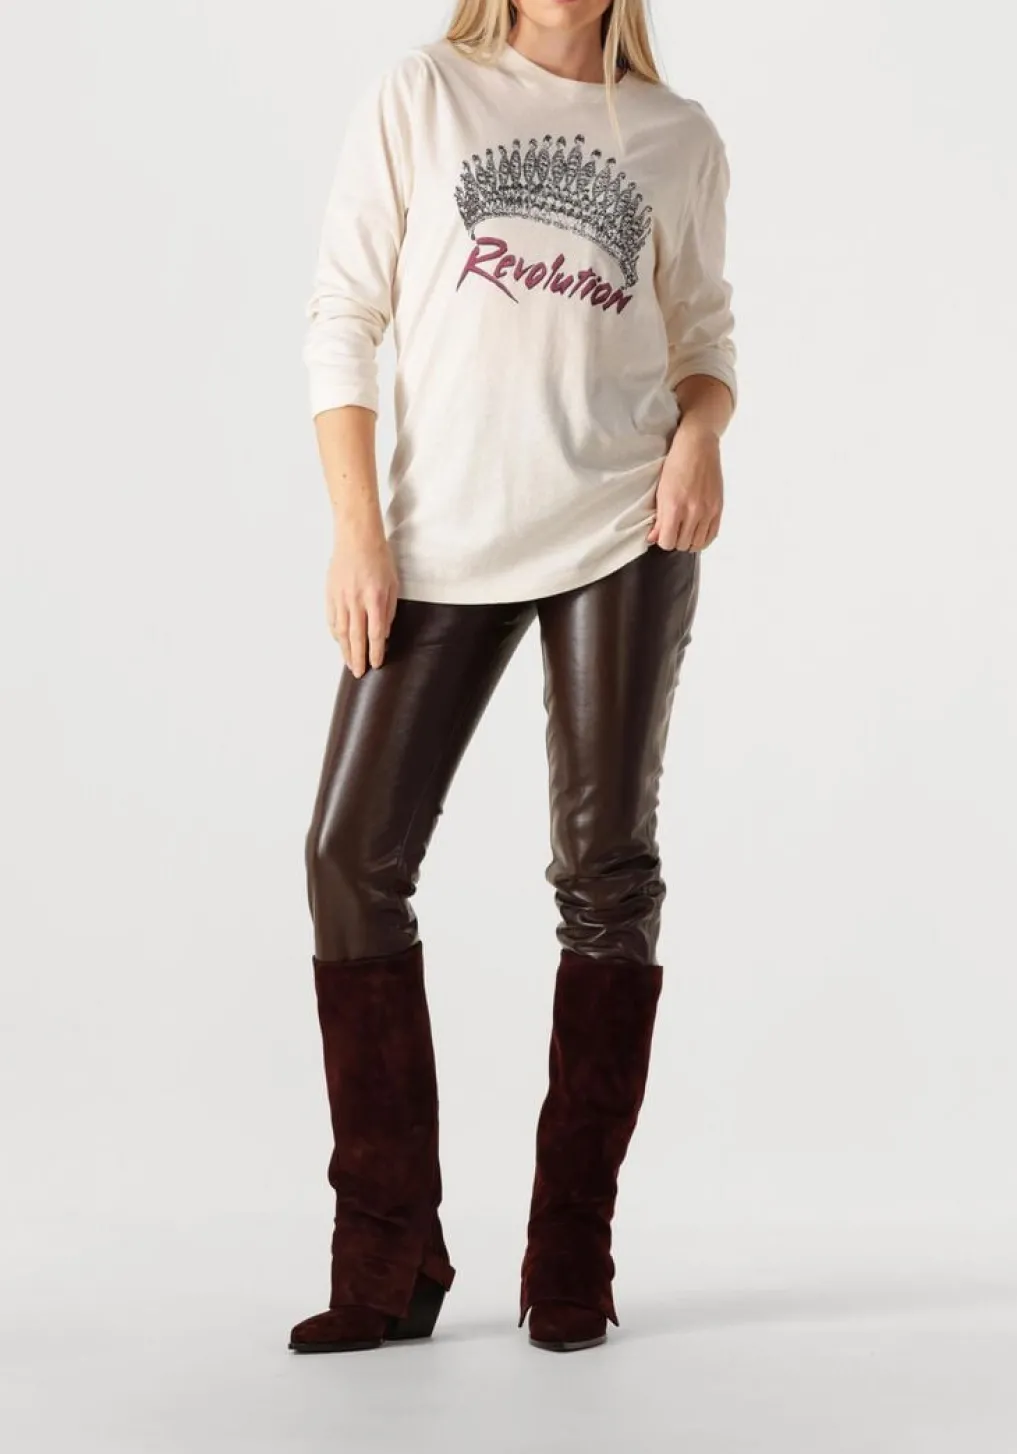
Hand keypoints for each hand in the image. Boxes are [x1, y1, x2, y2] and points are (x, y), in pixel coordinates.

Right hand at [326, 523, 398, 675]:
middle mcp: (356, 601)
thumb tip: (385, 633)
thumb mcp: (393, 584)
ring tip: (349, 664)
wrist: (356, 537)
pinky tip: (339, 642)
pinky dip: (335, 633)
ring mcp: (341, 598)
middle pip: (356, 637)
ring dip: (345, 650)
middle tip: (359, 673)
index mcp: (375, 599)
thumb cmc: (379, 558)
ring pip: (341, 631)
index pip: (375, 634)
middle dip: (358, 658)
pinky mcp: (330, 593)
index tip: (376, 664)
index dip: (376, 652)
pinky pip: (331, 619)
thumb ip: (390, 610)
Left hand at [648, 421, 723, 551]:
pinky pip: (713, 535)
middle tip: (673, 530)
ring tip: (685, 530)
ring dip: (689, 541)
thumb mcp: (661, 491)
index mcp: (675, 507)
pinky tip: (697, 532)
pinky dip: (703, 538)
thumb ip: (659, 518)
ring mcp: (708, 511)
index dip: (663, 540)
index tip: (662, 533)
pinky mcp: (719, 508)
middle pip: (683, 544)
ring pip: (698, 543)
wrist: (698, 446)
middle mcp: (693, 511)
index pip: (668, 542)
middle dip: (675, 540)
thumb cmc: (677, 464)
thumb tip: (654, 538)